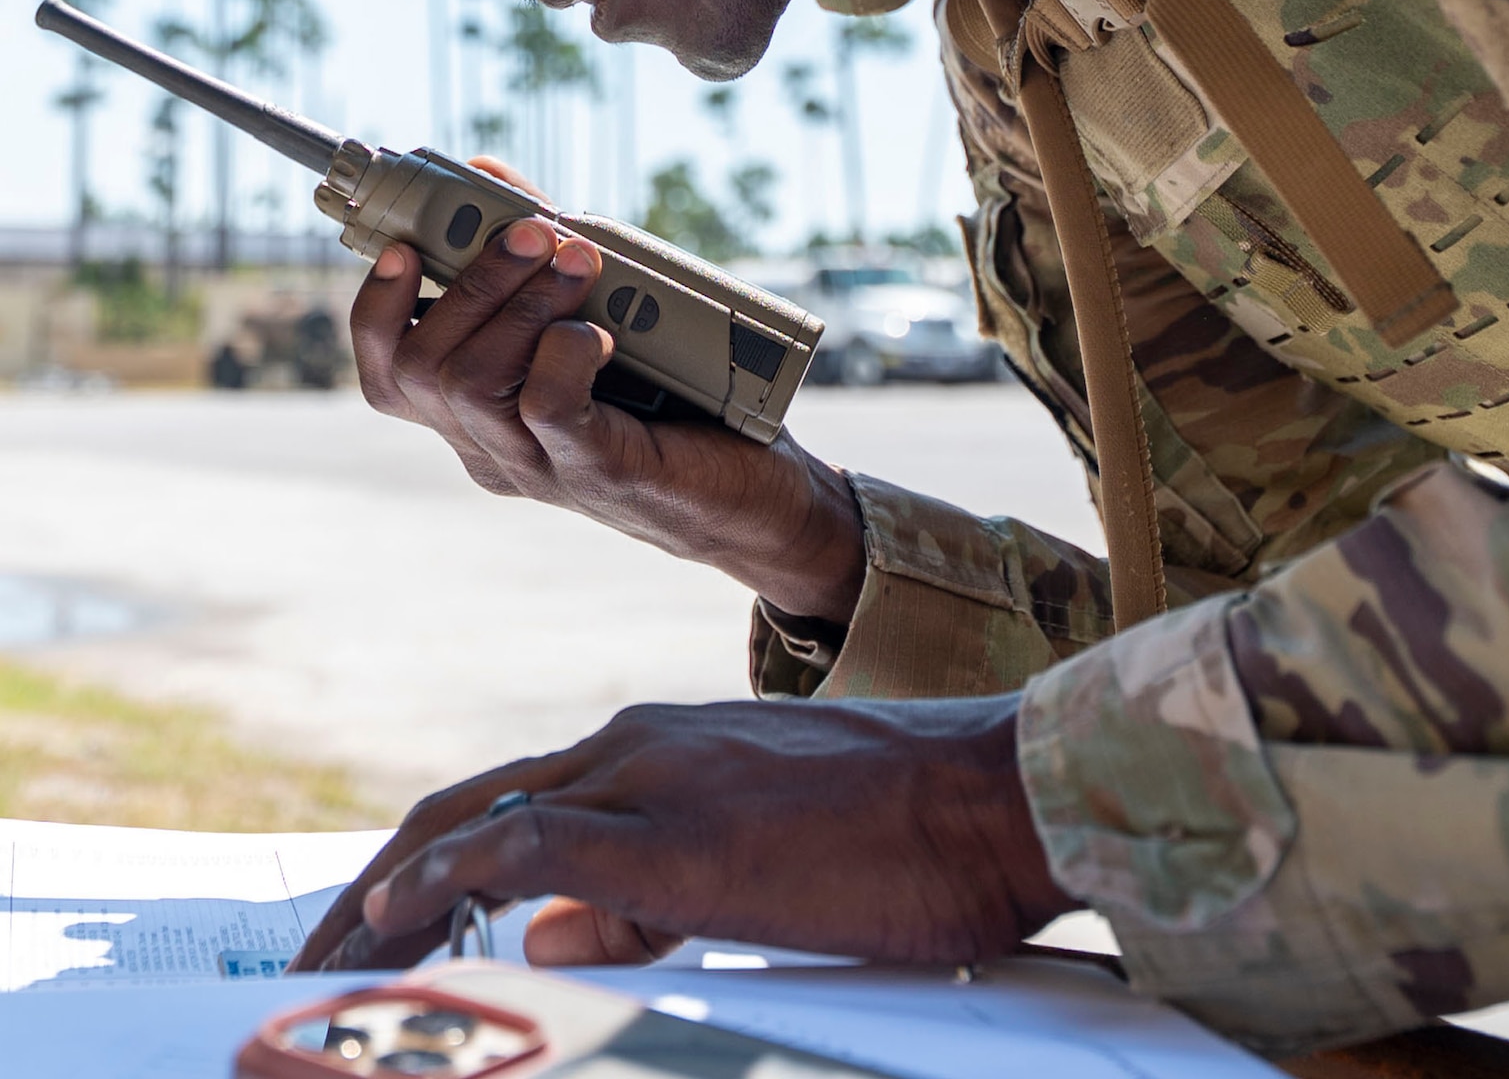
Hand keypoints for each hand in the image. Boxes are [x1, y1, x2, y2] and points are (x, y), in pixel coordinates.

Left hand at [290, 695, 1074, 972]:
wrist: (994, 792)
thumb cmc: (906, 834)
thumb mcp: (761, 864)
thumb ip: (650, 894)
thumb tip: (542, 934)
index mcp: (664, 746)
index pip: (512, 800)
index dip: (428, 863)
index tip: (371, 931)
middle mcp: (641, 743)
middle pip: (469, 804)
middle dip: (377, 881)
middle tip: (310, 963)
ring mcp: (656, 777)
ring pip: (480, 818)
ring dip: (388, 892)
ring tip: (322, 969)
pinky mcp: (679, 833)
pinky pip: (530, 847)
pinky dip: (448, 884)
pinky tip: (397, 929)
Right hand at [349, 172, 863, 622]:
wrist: (761, 497)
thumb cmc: (680, 400)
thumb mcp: (600, 316)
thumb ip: (537, 256)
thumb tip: (482, 174)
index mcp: (481, 416)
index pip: (389, 374)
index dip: (376, 308)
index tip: (405, 246)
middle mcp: (495, 448)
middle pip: (421, 369)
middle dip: (471, 282)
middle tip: (534, 229)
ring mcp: (542, 467)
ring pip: (473, 385)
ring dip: (522, 303)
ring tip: (579, 258)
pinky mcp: (601, 473)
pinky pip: (548, 409)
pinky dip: (565, 353)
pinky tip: (600, 331)